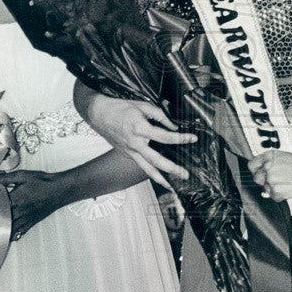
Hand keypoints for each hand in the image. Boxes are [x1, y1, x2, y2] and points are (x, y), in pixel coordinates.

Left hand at [0, 170, 65, 240]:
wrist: (59, 190)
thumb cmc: (43, 182)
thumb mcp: (23, 175)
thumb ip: (5, 178)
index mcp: (15, 199)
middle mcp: (19, 211)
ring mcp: (25, 218)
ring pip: (8, 229)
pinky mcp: (31, 222)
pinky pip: (19, 232)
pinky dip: (11, 236)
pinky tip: (6, 236)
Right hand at [79, 91, 196, 188]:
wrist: (99, 114)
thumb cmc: (120, 108)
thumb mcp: (142, 105)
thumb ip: (160, 115)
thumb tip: (173, 126)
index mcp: (140, 128)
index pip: (165, 136)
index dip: (181, 138)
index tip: (192, 139)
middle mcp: (135, 143)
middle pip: (156, 160)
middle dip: (172, 168)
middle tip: (185, 174)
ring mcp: (130, 151)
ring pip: (147, 168)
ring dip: (161, 179)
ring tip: (172, 186)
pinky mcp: (127, 154)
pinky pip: (141, 166)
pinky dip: (151, 173)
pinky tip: (160, 178)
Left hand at [248, 151, 291, 201]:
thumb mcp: (284, 157)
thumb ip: (272, 164)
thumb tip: (263, 174)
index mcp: (270, 156)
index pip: (252, 164)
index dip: (256, 170)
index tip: (259, 172)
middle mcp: (268, 167)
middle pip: (256, 178)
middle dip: (265, 180)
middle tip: (276, 180)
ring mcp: (271, 179)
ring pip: (266, 188)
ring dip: (275, 188)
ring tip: (288, 183)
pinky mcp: (276, 191)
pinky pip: (274, 196)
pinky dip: (281, 195)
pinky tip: (290, 188)